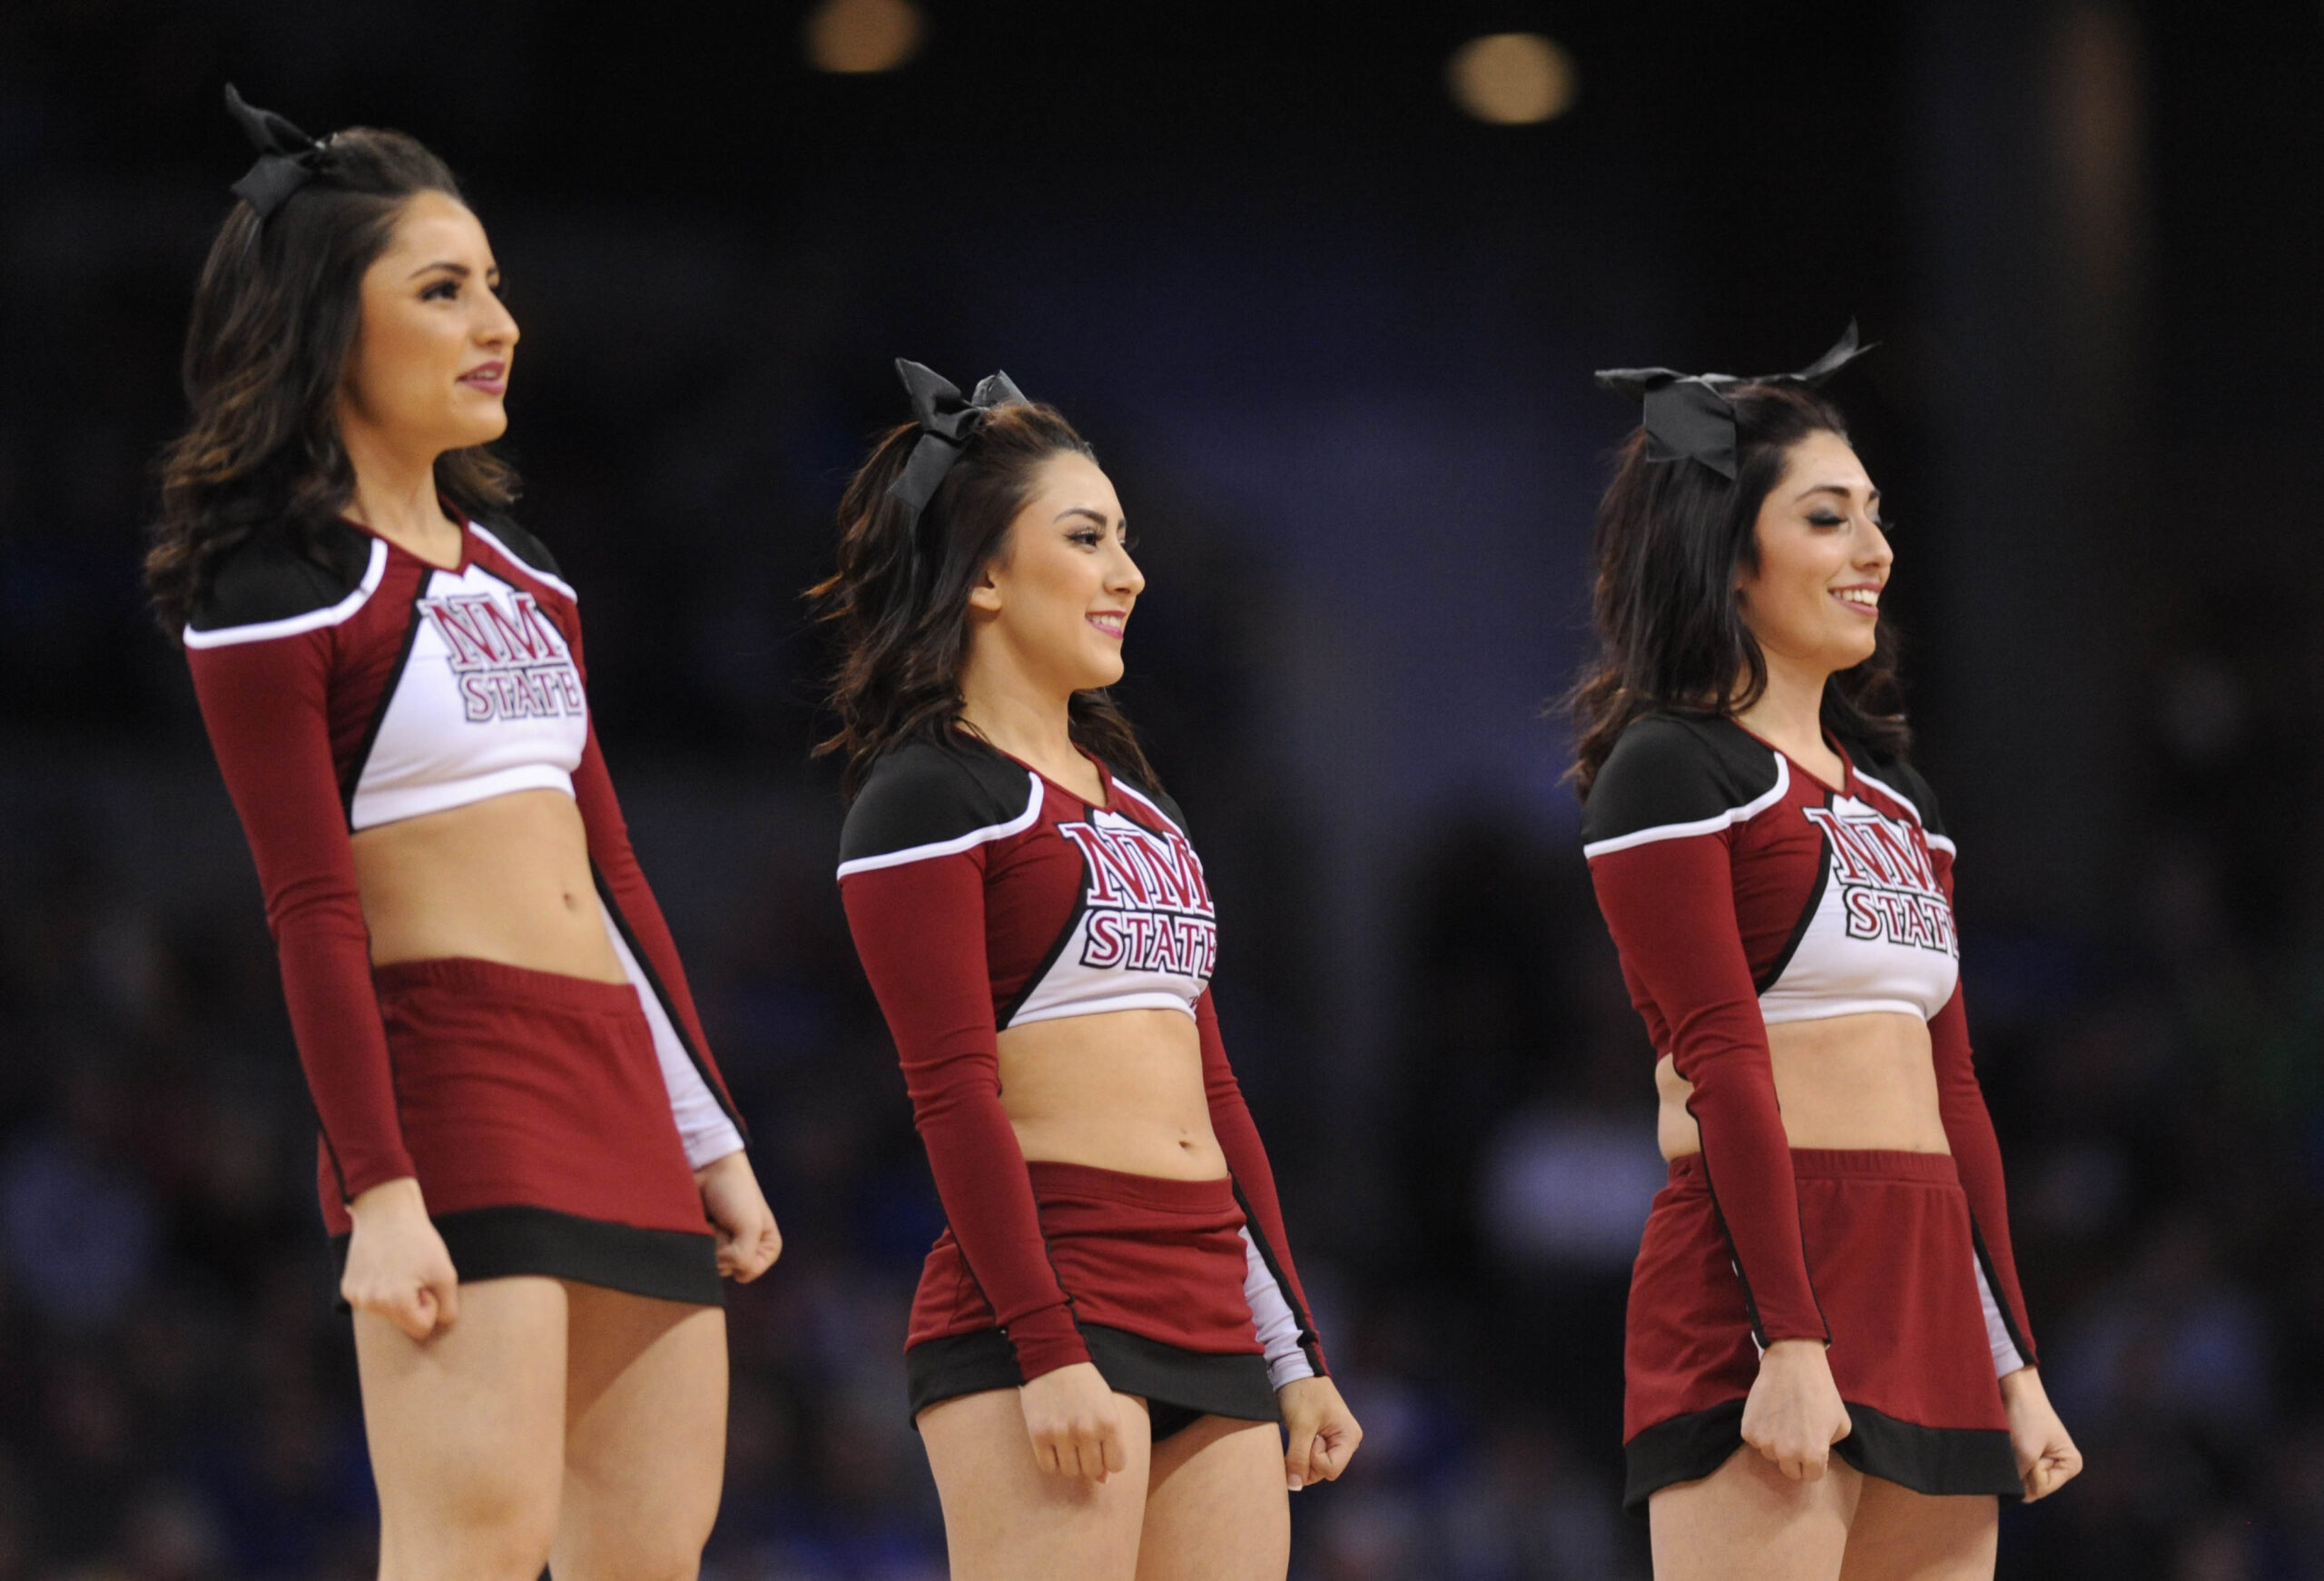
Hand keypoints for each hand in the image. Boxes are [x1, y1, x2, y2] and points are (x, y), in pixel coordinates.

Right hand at [341, 1177, 458, 1340]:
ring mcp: (355, 1297)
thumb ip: (448, 1307)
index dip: (430, 1306)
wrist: (385, 1211)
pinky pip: (373, 1301)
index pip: (421, 1329)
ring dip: (397, 1295)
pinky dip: (381, 1288)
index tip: (426, 1281)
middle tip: (413, 1272)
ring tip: (398, 1266)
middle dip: (413, 1303)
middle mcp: (370, 1304)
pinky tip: (382, 1266)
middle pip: (403, 1322)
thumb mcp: (446, 1272)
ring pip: (388, 1312)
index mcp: (394, 1302)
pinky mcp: (347, 1288)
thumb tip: (441, 1326)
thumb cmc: (419, 1240)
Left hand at [695, 1151, 782, 1281]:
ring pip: (708, 1262)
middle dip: (721, 1246)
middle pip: (724, 1268)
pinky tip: (699, 1221)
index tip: (741, 1231)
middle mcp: (746, 1251)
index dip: (739, 1256)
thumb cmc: (736, 1192)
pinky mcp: (703, 1241)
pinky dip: (694, 1238)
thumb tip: (718, 1271)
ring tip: (712, 1219)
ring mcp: (722, 1247)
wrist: (710, 1167)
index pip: (748, 1272)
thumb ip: (742, 1258)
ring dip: (706, 1241)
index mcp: (767, 1248)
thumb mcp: (750, 1226)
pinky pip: (694, 1253)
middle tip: (725, 1221)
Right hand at [1019, 1362, 1127, 1481]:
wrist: (1053, 1358)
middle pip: (1093, 1471)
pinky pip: (1049, 1468)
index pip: (1117, 1465)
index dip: (1110, 1460)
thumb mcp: (1106, 1406)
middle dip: (1089, 1462)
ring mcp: (1061, 1433)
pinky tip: (1053, 1446)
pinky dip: (1052, 1463)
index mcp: (1109, 1421)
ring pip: (1070, 1472)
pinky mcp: (1038, 1434)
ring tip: (1067, 1443)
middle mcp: (1087, 1430)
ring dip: (1070, 1463)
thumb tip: (1103, 1480)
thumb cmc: (1085, 1384)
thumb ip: (1110, 1442)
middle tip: (1082, 1444)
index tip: (1102, 1448)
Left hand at [1278, 1374, 1361, 1489]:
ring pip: (1315, 1467)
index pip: (1331, 1470)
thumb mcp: (1300, 1426)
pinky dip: (1299, 1453)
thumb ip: (1298, 1457)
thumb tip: (1294, 1485)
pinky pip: (1310, 1457)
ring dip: (1301, 1457)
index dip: (1314, 1460)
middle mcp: (1346, 1442)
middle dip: (1306, 1461)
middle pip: (1323, 1472)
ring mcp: (1334, 1441)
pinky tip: (1295, 1439)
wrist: (1295, 1369)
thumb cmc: (1303, 1393)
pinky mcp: (1322, 1439)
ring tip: (1297, 1434)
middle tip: (1299, 1436)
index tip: (1309, 1437)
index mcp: (1349, 1437)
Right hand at [1741, 1339, 1852, 1480]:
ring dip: (1778, 1444)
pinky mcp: (1748, 1431)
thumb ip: (1832, 1446)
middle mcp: (1787, 1454)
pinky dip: (1762, 1432)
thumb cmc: (1821, 1391)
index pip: (1812, 1476)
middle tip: (1798, 1434)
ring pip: (1772, 1455)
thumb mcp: (1841, 1423)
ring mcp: (1765, 1442)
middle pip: (1790, 1471)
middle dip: (1796, 1458)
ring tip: (1785, 1419)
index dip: (1815, 1462)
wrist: (1792, 1363)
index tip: (1814, 1446)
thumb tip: (1819, 1455)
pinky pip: (1756, 1442)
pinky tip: (1771, 1413)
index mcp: (1813, 1455)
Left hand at [2000, 1367, 2081, 1500]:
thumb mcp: (2026, 1452)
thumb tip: (2011, 1495)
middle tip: (2019, 1446)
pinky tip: (2009, 1443)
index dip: (2028, 1475)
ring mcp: (2044, 1459)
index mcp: (2070, 1465)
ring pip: (2021, 1477)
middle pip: (2031, 1486)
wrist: (2016, 1386)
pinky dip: (2009, 1459)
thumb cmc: (2027, 1415)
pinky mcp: (2029, 1451)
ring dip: (2012, 1464)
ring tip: (2014, 1443)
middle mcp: (2060, 1465)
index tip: (2030, 1450)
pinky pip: (2016, 1466)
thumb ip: (2021, 1479)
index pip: (2041, 1490)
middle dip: (2019, 1472)